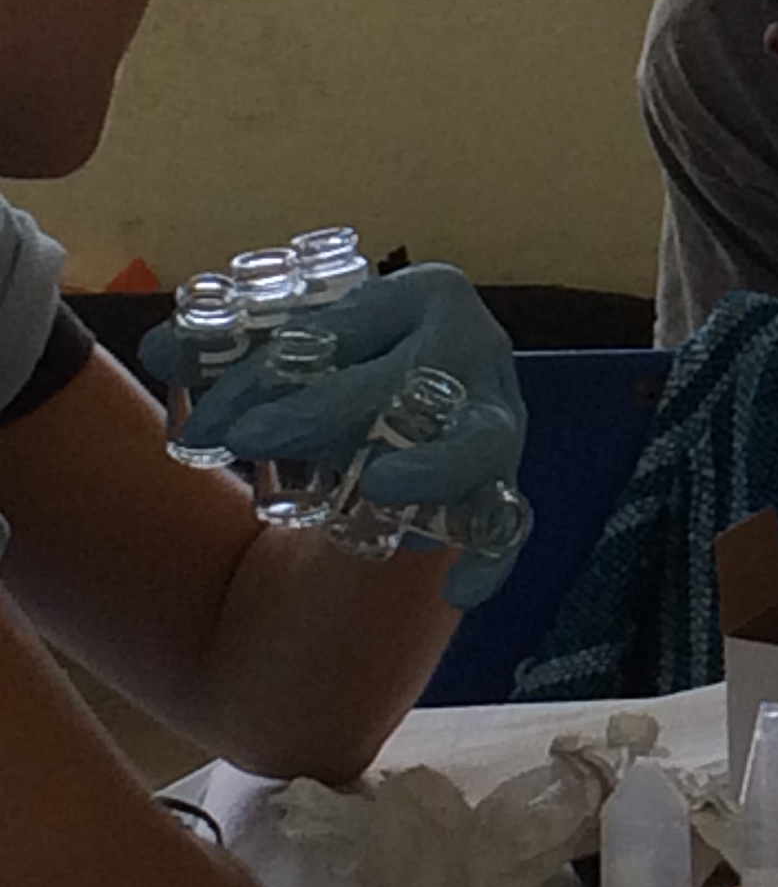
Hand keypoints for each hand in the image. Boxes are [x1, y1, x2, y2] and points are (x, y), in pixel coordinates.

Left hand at [164, 265, 528, 602]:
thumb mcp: (293, 344)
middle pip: (408, 381)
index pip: (347, 328)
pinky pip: (508, 522)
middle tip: (247, 441)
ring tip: (382, 488)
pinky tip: (457, 587)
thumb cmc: (349, 364)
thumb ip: (226, 347)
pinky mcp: (502, 481)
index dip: (272, 369)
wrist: (419, 400)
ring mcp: (496, 420)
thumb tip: (160, 350)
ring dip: (435, 466)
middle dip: (321, 412)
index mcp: (425, 298)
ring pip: (480, 444)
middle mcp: (474, 354)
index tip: (212, 415)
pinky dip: (488, 556)